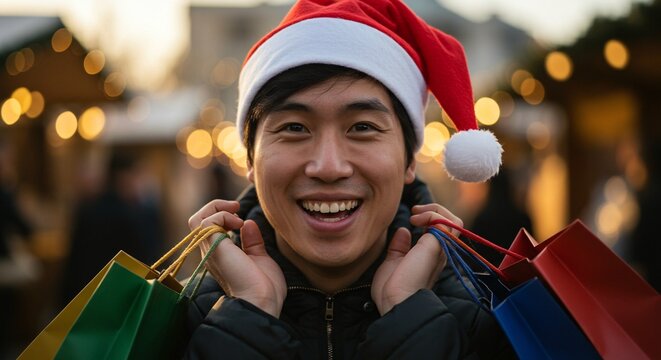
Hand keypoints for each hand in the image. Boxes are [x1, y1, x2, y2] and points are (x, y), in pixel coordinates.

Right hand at [189, 200, 286, 317]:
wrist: (263, 301)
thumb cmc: (264, 288)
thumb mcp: (259, 258)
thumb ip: (252, 242)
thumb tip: (248, 223)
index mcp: (219, 255)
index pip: (207, 229)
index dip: (222, 217)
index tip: (241, 218)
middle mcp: (210, 252)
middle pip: (197, 221)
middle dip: (216, 207)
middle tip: (236, 208)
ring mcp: (210, 251)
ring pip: (197, 219)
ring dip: (217, 209)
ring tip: (236, 213)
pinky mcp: (214, 248)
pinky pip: (207, 221)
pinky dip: (223, 215)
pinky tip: (239, 224)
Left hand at [371, 203, 461, 314]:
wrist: (395, 302)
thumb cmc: (391, 290)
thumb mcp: (393, 262)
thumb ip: (399, 247)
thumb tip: (404, 231)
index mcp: (431, 258)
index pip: (442, 232)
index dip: (429, 220)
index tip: (411, 218)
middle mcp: (440, 253)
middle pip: (452, 224)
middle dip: (434, 211)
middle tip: (414, 212)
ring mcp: (441, 249)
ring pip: (454, 220)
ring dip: (435, 210)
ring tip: (416, 214)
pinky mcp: (438, 246)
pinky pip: (445, 221)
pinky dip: (431, 214)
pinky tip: (415, 220)